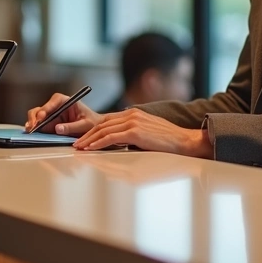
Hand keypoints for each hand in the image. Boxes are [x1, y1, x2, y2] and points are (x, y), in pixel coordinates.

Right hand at [25, 92, 102, 135]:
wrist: (95, 130)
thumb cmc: (92, 123)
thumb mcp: (85, 125)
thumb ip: (72, 126)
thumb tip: (57, 129)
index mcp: (67, 101)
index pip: (55, 100)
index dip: (47, 108)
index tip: (43, 117)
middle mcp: (57, 107)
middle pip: (42, 108)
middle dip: (36, 116)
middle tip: (34, 126)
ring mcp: (52, 115)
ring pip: (37, 115)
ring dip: (32, 121)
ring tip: (31, 130)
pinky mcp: (49, 124)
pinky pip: (38, 124)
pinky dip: (33, 127)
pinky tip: (31, 131)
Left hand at [73, 108, 212, 157]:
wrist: (185, 141)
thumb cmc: (168, 142)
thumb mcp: (147, 134)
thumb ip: (132, 135)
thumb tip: (118, 144)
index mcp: (134, 114)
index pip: (107, 120)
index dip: (93, 129)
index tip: (84, 138)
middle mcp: (132, 115)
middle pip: (102, 124)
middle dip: (86, 134)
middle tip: (76, 143)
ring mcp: (133, 122)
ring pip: (103, 130)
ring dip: (89, 140)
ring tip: (79, 147)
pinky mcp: (135, 132)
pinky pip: (110, 138)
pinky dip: (98, 143)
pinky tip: (90, 149)